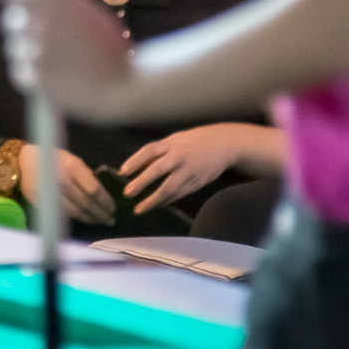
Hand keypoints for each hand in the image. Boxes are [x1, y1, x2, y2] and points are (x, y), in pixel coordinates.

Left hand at [1, 0, 135, 122]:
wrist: (124, 87)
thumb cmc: (110, 44)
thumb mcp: (89, 7)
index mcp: (51, 3)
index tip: (28, 3)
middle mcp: (37, 24)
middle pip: (10, 19)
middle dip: (24, 23)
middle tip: (43, 31)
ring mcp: (34, 53)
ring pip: (14, 46)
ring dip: (27, 48)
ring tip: (53, 55)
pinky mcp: (34, 79)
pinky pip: (18, 69)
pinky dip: (29, 71)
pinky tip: (50, 71)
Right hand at [18, 145, 113, 226]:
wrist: (23, 162)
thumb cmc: (52, 158)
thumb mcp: (71, 159)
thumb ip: (85, 175)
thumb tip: (102, 193)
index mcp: (72, 166)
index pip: (94, 189)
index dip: (106, 201)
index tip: (113, 208)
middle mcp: (63, 180)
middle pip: (87, 203)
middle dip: (101, 213)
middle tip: (111, 220)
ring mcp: (52, 193)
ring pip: (76, 212)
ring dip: (91, 219)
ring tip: (101, 222)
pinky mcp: (44, 203)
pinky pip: (65, 214)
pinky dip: (77, 218)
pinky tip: (85, 219)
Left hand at [119, 124, 246, 212]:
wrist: (225, 144)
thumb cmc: (195, 140)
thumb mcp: (176, 140)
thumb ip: (158, 152)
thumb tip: (139, 166)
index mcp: (172, 143)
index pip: (149, 151)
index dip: (135, 160)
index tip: (123, 172)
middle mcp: (179, 157)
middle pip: (157, 170)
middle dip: (141, 182)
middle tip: (127, 193)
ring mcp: (189, 171)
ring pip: (169, 188)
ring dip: (153, 200)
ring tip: (139, 209)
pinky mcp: (197, 183)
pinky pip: (179, 194)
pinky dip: (167, 201)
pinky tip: (157, 206)